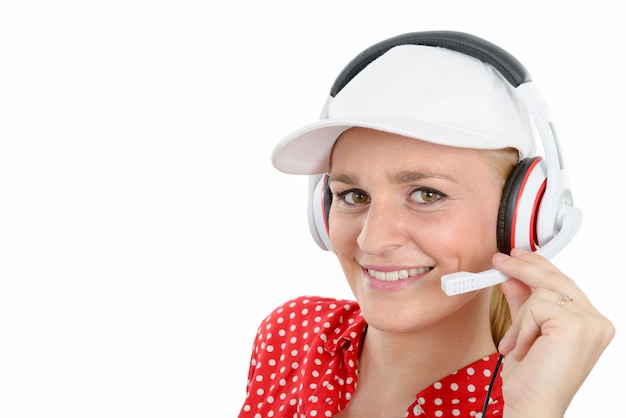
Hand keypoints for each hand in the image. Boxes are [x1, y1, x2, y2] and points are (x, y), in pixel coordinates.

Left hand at [492, 248, 613, 417]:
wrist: (533, 405)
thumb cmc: (532, 377)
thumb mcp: (525, 330)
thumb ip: (523, 303)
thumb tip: (512, 276)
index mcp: (591, 322)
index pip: (564, 283)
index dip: (539, 266)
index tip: (516, 256)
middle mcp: (597, 321)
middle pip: (556, 279)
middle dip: (524, 268)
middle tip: (500, 261)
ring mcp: (590, 323)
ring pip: (542, 292)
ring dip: (520, 318)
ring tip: (515, 344)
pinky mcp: (575, 326)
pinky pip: (536, 306)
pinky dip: (522, 327)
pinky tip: (522, 348)